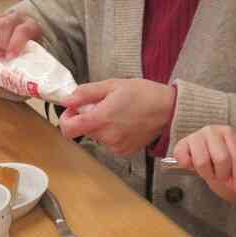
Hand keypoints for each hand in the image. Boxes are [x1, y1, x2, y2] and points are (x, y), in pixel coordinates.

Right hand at [0, 12, 42, 58]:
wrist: (17, 44)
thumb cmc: (24, 53)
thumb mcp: (29, 56)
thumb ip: (25, 61)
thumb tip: (19, 76)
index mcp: (30, 26)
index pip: (23, 30)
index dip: (15, 43)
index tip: (10, 56)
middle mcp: (15, 19)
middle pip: (4, 24)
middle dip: (0, 41)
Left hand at [58, 79, 174, 155]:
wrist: (169, 109)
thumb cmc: (144, 94)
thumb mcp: (113, 85)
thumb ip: (86, 93)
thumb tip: (66, 100)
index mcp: (101, 118)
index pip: (68, 129)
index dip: (66, 119)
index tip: (74, 110)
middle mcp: (107, 136)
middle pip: (83, 131)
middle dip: (88, 118)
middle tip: (105, 105)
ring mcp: (116, 146)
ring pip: (97, 136)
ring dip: (101, 126)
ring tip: (118, 113)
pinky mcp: (124, 151)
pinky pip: (109, 142)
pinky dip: (112, 133)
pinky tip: (125, 123)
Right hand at [173, 125, 235, 198]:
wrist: (212, 159)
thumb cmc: (226, 162)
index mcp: (229, 133)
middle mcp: (212, 131)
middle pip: (221, 159)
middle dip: (223, 175)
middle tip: (223, 179)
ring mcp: (196, 136)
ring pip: (202, 162)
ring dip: (207, 174)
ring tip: (210, 173)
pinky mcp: (182, 144)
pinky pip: (182, 158)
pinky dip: (186, 165)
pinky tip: (193, 166)